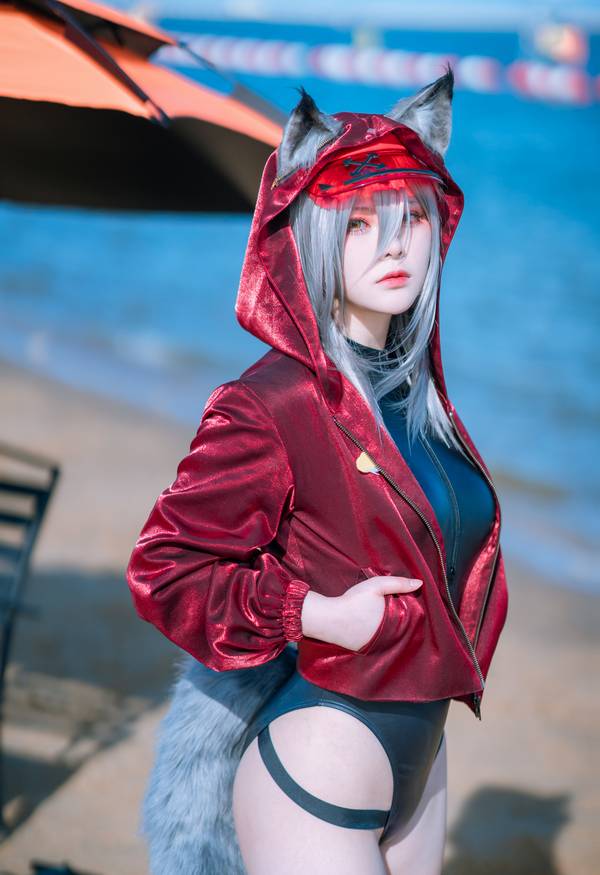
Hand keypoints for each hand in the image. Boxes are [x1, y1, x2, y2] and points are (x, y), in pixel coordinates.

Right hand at [301, 574, 422, 650]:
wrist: (328, 618)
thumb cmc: (353, 601)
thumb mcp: (376, 586)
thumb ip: (398, 583)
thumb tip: (420, 583)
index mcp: (395, 624)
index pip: (408, 617)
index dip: (402, 606)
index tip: (393, 600)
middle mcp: (388, 639)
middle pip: (397, 626)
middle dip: (394, 617)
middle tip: (379, 606)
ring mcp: (375, 646)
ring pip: (386, 634)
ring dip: (384, 627)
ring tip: (372, 614)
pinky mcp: (363, 649)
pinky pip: (373, 641)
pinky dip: (372, 633)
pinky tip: (364, 624)